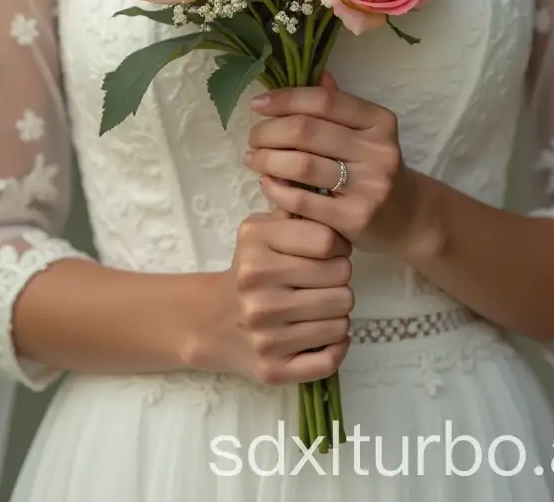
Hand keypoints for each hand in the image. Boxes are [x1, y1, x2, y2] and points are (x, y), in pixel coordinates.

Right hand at [194, 207, 353, 385]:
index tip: (330, 251)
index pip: (328, 242)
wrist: (211, 322)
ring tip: (321, 306)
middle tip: (324, 282)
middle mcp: (258, 294)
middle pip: (341, 282)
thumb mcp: (259, 231)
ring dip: (338, 313)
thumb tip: (319, 184)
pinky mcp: (273, 370)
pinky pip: (330, 358)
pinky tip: (324, 333)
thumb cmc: (249, 269)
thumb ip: (292, 209)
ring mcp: (266, 336)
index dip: (338, 246)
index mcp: (256, 250)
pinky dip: (337, 345)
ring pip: (341, 320)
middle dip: (339, 280)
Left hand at [244, 73, 415, 255]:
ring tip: (253, 158)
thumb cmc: (375, 168)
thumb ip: (340, 106)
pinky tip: (267, 183)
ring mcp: (369, 186)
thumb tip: (315, 73)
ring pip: (302, 165)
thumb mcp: (366, 133)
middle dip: (269, 131)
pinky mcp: (355, 218)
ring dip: (267, 160)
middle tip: (253, 137)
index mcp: (380, 121)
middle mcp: (378, 150)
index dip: (285, 98)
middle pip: (307, 131)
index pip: (324, 100)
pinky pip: (302, 201)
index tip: (257, 103)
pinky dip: (277, 190)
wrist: (408, 218)